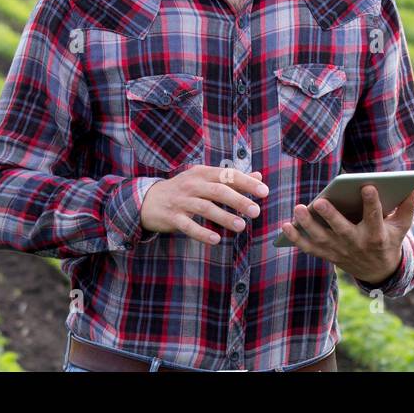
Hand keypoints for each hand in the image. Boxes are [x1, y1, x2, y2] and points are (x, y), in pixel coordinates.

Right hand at [140, 166, 268, 245]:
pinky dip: (202, 233)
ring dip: (223, 217)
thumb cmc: (184, 189)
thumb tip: (258, 176)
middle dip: (238, 200)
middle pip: (218, 190)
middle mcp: (192, 184)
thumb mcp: (205, 179)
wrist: (149, 200)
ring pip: (204, 207)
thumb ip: (231, 179)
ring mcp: (181, 201)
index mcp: (202, 173)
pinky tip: (216, 239)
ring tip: (241, 226)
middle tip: (256, 211)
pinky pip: (188, 226)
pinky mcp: (172, 217)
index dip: (246, 182)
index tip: (264, 191)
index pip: (227, 175)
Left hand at [281, 184, 413, 285]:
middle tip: (320, 201)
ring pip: (321, 239)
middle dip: (331, 216)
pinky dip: (296, 239)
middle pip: (342, 230)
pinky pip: (309, 248)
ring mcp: (340, 251)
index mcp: (377, 235)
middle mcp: (357, 244)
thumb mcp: (401, 227)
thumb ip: (407, 206)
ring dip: (308, 225)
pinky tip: (285, 226)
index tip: (368, 186)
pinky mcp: (327, 255)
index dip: (372, 203)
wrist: (378, 271)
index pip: (375, 218)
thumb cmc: (389, 240)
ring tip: (299, 208)